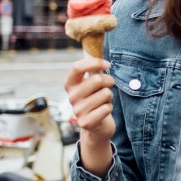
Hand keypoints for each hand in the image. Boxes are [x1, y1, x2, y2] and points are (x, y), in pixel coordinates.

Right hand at [64, 56, 114, 175]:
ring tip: (104, 102)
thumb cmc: (96, 100)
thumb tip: (99, 53)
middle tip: (109, 87)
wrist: (96, 127)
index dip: (95, 62)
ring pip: (105, 94)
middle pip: (97, 79)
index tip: (108, 64)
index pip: (77, 67)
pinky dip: (109, 108)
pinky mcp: (85, 122)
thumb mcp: (92, 84)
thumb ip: (94, 70)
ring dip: (110, 97)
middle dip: (109, 81)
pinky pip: (107, 108)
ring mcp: (77, 110)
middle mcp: (71, 97)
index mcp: (70, 84)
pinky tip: (103, 112)